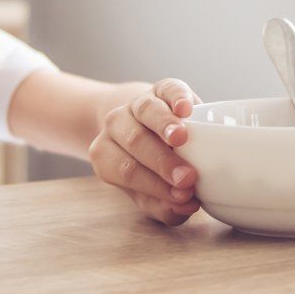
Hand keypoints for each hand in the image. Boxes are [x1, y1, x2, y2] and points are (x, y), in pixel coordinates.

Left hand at [88, 77, 200, 225]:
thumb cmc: (151, 169)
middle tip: (187, 178)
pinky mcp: (163, 88)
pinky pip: (168, 89)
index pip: (127, 172)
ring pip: (146, 110)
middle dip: (162, 162)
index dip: (154, 186)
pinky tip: (187, 109)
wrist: (150, 127)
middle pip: (135, 142)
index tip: (182, 196)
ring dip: (163, 125)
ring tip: (181, 139)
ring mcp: (138, 103)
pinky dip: (178, 98)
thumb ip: (164, 205)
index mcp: (106, 154)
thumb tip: (185, 206)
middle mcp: (116, 125)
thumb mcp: (150, 192)